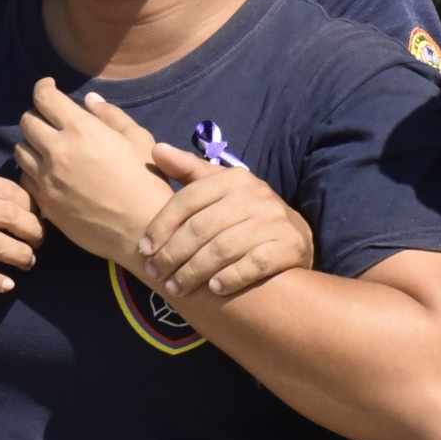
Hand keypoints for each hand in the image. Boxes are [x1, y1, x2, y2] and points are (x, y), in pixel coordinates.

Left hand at [13, 81, 172, 265]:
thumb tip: (89, 101)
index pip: (44, 98)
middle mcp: (58, 150)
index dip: (43, 87)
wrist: (141, 230)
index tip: (48, 87)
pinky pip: (24, 179)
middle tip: (51, 121)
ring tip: (48, 148)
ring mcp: (47, 178)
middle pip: (27, 121)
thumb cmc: (147, 181)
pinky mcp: (45, 203)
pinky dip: (32, 172)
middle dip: (38, 115)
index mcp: (82, 129)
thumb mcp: (138, 139)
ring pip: (20, 150)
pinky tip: (49, 175)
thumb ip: (110, 116)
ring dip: (32, 144)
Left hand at [138, 141, 314, 297]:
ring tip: (176, 288)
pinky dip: (231, 277)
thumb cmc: (245, 212)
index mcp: (233, 178)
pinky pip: (254, 264)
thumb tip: (157, 150)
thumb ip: (188, 170)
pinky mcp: (289, 246)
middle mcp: (255, 195)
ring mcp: (273, 221)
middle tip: (155, 274)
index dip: (162, 226)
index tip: (144, 249)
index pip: (187, 200)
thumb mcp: (220, 187)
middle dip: (173, 254)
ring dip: (194, 272)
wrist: (295, 235)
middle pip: (201, 228)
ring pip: (223, 249)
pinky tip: (214, 289)